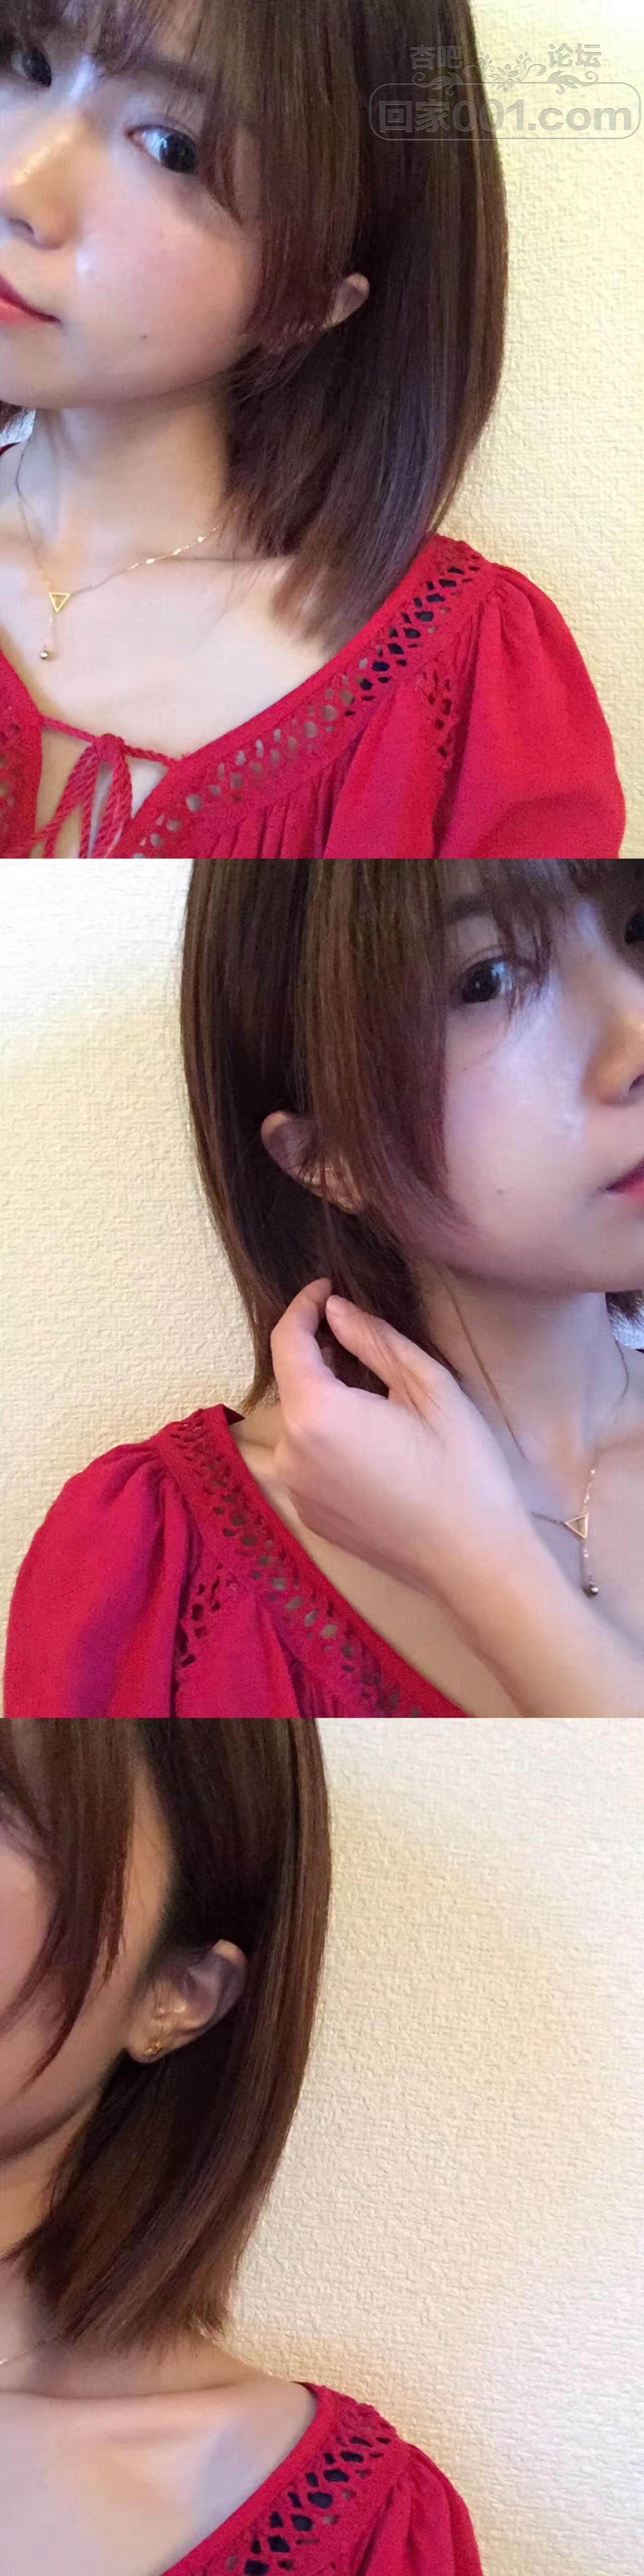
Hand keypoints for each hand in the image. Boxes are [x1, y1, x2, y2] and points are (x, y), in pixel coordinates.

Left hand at [269, 1278, 532, 1615]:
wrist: (472, 1559)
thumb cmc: (463, 1469)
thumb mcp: (430, 1388)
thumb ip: (374, 1341)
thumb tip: (335, 1311)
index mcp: (317, 1414)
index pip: (287, 1342)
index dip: (303, 1307)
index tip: (326, 1288)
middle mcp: (292, 1453)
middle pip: (293, 1384)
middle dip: (320, 1356)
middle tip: (366, 1346)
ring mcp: (297, 1489)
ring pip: (299, 1423)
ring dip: (325, 1400)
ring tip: (376, 1399)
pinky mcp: (310, 1514)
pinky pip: (306, 1460)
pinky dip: (327, 1440)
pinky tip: (374, 1446)